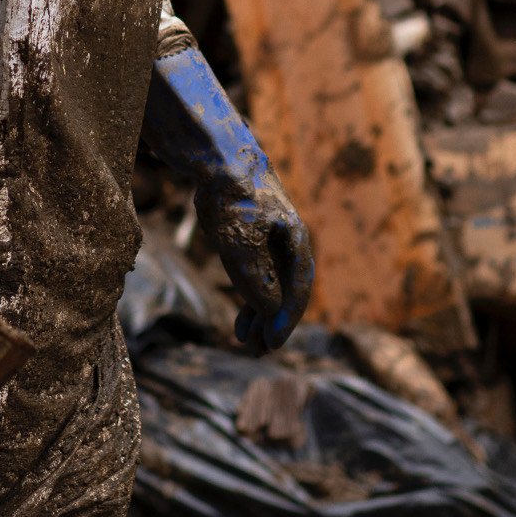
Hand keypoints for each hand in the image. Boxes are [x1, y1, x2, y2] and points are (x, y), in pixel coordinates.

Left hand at [201, 178, 314, 355]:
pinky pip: (257, 279)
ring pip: (272, 288)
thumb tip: (271, 311)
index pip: (299, 288)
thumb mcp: (241, 244)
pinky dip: (250, 302)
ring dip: (261, 318)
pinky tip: (240, 324)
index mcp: (296, 240)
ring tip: (247, 345)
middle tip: (260, 353)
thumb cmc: (233, 200)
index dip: (287, 318)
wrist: (216, 163)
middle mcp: (288, 244)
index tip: (273, 343)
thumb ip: (258, 280)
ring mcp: (270, 243)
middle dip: (274, 324)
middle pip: (287, 292)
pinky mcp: (252, 241)